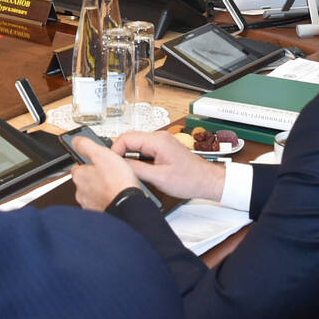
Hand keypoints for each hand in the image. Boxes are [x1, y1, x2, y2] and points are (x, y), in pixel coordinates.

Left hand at [69, 137, 140, 210]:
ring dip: (101, 189)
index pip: (78, 166)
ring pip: (93, 192)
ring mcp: (89, 204)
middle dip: (95, 176)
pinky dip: (106, 199)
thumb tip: (76, 140)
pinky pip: (101, 203)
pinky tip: (115, 195)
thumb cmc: (117, 183)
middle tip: (109, 173)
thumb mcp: (102, 154)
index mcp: (79, 176)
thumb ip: (86, 145)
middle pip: (85, 180)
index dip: (89, 162)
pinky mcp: (98, 212)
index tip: (98, 161)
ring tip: (114, 184)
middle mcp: (80, 192)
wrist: (127, 206)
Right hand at [111, 130, 225, 200]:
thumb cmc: (190, 179)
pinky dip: (137, 158)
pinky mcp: (163, 148)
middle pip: (129, 139)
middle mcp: (159, 137)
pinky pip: (143, 149)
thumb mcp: (159, 178)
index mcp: (158, 141)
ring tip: (127, 171)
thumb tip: (119, 165)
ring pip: (136, 144)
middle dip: (120, 153)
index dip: (115, 150)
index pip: (126, 138)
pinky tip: (138, 170)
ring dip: (129, 156)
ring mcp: (161, 141)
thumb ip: (137, 169)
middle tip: (116, 169)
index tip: (111, 163)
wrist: (206, 181)